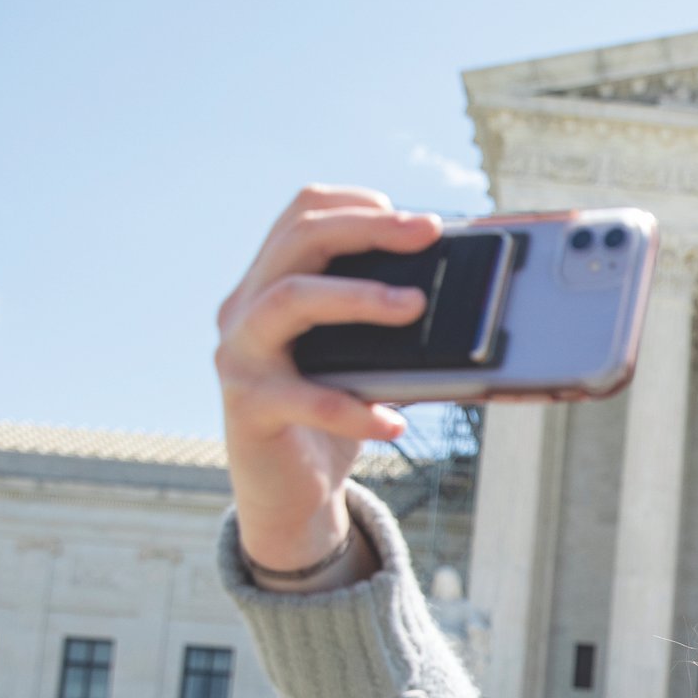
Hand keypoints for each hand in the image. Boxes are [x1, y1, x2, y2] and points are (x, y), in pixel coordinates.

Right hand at [214, 186, 440, 586]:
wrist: (287, 493)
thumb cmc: (331, 416)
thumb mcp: (361, 360)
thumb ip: (387, 327)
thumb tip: (459, 300)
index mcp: (270, 282)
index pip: (301, 214)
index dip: (355, 204)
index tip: (413, 216)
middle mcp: (244, 308)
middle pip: (298, 241)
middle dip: (367, 229)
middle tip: (426, 233)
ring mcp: (239, 354)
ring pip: (288, 300)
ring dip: (357, 296)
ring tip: (415, 306)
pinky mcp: (248, 406)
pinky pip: (303, 397)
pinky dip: (353, 409)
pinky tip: (394, 421)